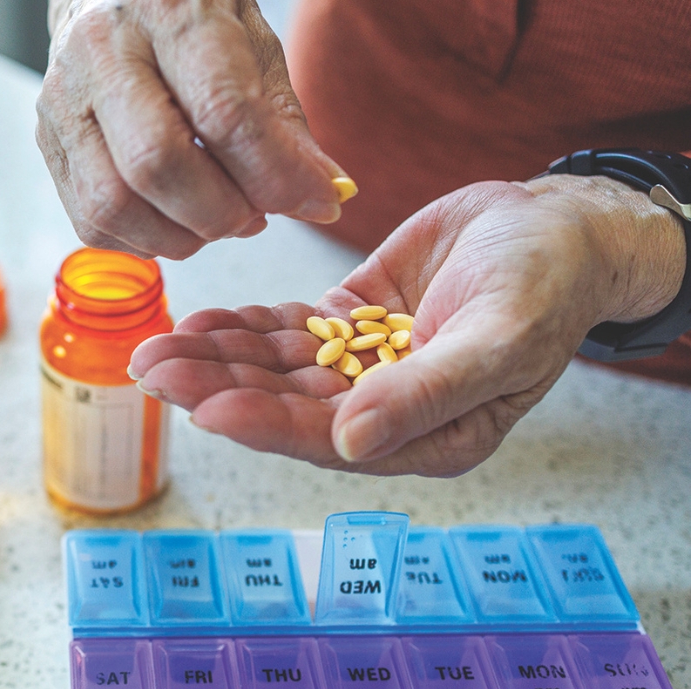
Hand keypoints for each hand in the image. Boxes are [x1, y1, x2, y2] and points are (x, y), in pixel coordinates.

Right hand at [37, 0, 346, 259]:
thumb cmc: (188, 20)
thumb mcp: (253, 47)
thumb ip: (286, 125)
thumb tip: (324, 195)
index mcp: (169, 12)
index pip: (223, 112)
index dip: (275, 174)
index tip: (316, 202)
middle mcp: (103, 52)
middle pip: (155, 164)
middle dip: (221, 213)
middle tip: (256, 216)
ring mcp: (63, 100)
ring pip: (113, 203)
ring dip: (180, 236)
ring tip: (217, 220)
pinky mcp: (47, 142)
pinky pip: (91, 220)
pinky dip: (143, 239)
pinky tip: (173, 218)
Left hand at [128, 176, 685, 475]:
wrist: (553, 226)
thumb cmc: (548, 285)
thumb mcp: (501, 340)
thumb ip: (427, 396)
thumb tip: (350, 444)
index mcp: (426, 437)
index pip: (329, 439)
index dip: (266, 423)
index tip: (207, 408)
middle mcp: (383, 411)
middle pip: (285, 404)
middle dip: (217, 387)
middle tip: (152, 369)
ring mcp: (361, 366)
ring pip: (275, 367)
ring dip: (216, 358)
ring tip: (155, 346)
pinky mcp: (348, 324)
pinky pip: (285, 329)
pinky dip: (242, 326)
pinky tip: (198, 321)